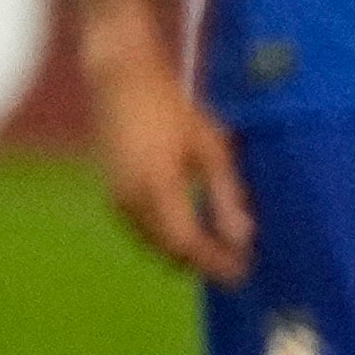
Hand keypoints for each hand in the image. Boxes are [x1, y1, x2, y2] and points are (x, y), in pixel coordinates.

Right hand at [89, 44, 255, 284]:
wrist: (119, 82)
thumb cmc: (172, 108)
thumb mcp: (210, 147)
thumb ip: (226, 194)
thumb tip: (242, 238)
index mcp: (157, 189)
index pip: (188, 244)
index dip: (215, 263)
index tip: (243, 272)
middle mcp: (131, 202)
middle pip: (167, 251)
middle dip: (201, 264)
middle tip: (236, 266)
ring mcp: (116, 199)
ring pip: (151, 244)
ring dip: (183, 254)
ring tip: (218, 253)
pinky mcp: (111, 193)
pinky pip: (139, 231)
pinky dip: (165, 240)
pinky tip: (189, 232)